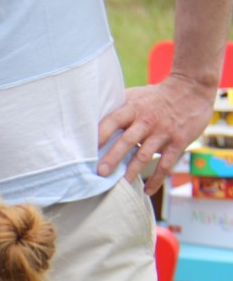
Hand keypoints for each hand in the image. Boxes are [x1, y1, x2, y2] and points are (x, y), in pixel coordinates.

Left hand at [97, 75, 216, 194]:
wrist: (192, 88)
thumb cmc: (155, 97)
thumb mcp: (134, 96)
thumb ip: (116, 109)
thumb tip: (88, 123)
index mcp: (133, 108)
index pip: (113, 120)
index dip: (101, 134)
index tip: (88, 149)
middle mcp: (147, 121)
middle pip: (127, 140)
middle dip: (113, 157)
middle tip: (100, 173)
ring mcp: (163, 132)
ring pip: (144, 155)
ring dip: (131, 172)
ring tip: (120, 186)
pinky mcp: (178, 142)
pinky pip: (166, 164)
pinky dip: (156, 179)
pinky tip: (147, 191)